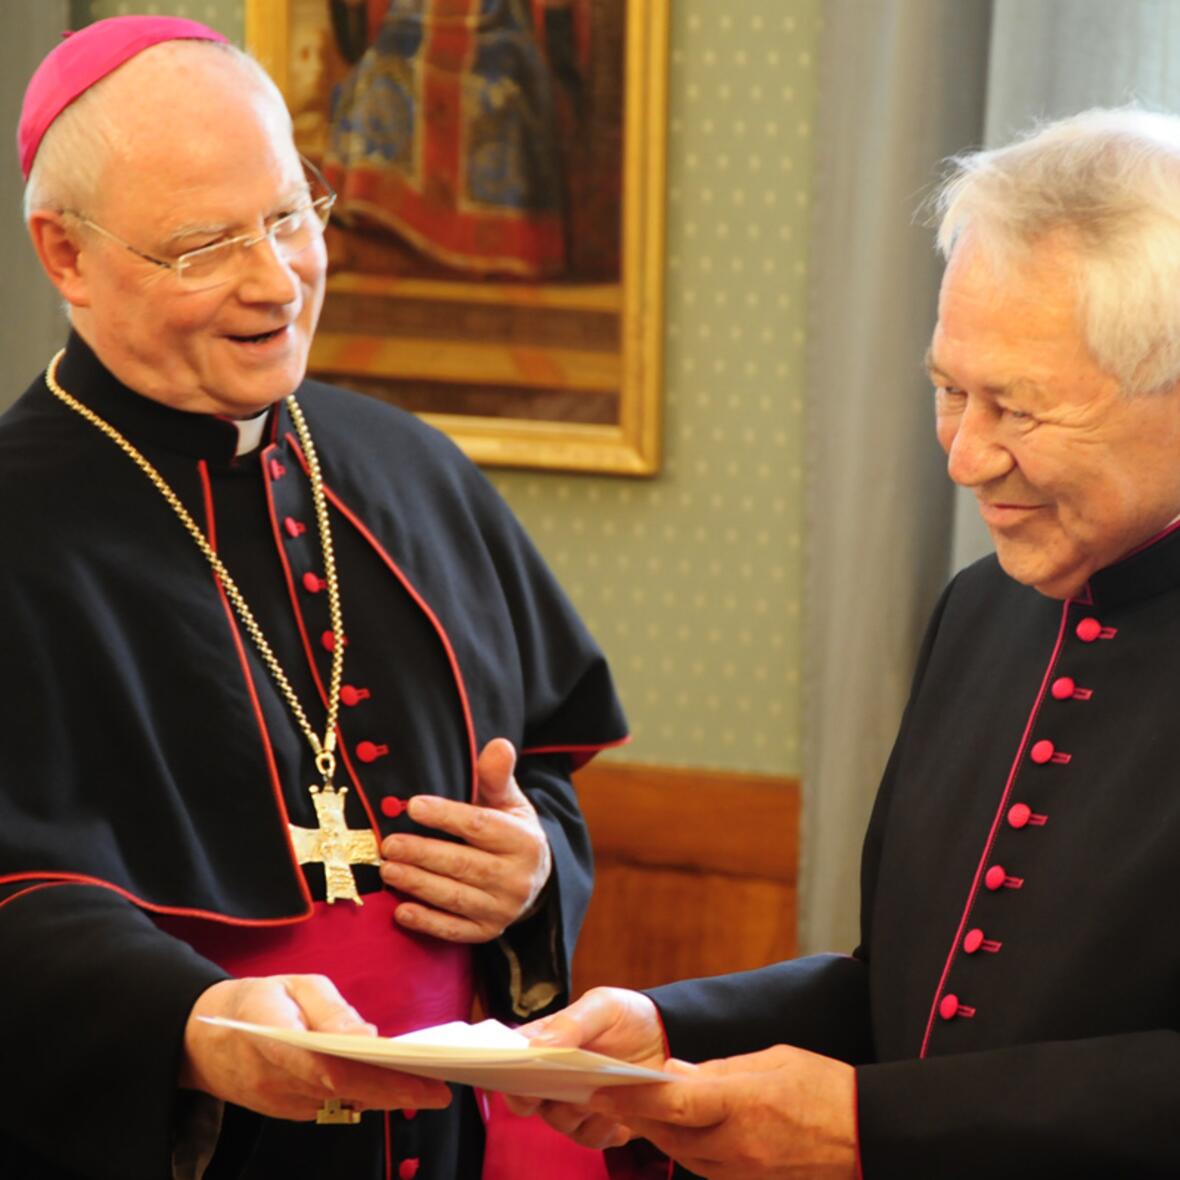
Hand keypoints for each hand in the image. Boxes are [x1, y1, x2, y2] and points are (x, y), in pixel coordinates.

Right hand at [180, 974, 451, 1119]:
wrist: (198, 1039)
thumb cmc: (252, 1001)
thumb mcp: (291, 986)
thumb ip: (330, 1011)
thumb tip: (370, 1037)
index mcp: (275, 1039)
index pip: (331, 1066)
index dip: (376, 1077)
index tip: (416, 1076)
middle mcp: (277, 1082)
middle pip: (345, 1094)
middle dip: (395, 1093)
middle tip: (441, 1090)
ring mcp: (280, 1103)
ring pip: (342, 1105)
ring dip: (385, 1098)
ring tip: (429, 1084)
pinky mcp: (286, 1111)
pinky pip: (331, 1107)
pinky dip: (365, 1098)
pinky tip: (394, 1087)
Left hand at [379, 738, 552, 942]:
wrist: (534, 878)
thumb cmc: (510, 830)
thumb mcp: (509, 802)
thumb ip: (497, 776)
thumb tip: (499, 743)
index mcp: (524, 841)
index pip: (480, 826)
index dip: (446, 816)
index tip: (412, 805)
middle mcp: (518, 878)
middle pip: (464, 864)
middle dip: (422, 854)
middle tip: (388, 843)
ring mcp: (503, 909)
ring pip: (455, 897)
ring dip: (418, 884)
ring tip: (388, 869)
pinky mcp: (488, 932)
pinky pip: (454, 930)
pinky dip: (427, 922)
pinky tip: (401, 910)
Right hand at [503, 987, 667, 1148]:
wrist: (671, 1038)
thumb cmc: (630, 1016)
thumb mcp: (602, 1005)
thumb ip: (570, 1022)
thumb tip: (534, 1047)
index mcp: (547, 1042)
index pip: (511, 1059)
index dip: (505, 1071)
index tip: (514, 1077)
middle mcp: (555, 1076)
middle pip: (528, 1098)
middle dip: (540, 1099)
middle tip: (562, 1091)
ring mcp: (576, 1102)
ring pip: (558, 1121)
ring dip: (575, 1114)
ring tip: (599, 1098)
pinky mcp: (600, 1123)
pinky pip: (589, 1137)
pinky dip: (602, 1130)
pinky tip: (619, 1117)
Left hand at [589, 1044, 857, 1178]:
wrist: (868, 1136)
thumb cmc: (824, 1088)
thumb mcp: (771, 1060)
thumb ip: (719, 1071)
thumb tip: (677, 1074)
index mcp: (743, 1105)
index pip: (674, 1103)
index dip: (633, 1096)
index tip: (602, 1085)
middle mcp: (739, 1146)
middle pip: (670, 1134)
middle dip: (637, 1114)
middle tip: (608, 1092)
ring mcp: (744, 1172)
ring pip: (683, 1154)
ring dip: (657, 1132)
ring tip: (637, 1109)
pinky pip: (706, 1168)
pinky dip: (687, 1148)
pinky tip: (680, 1130)